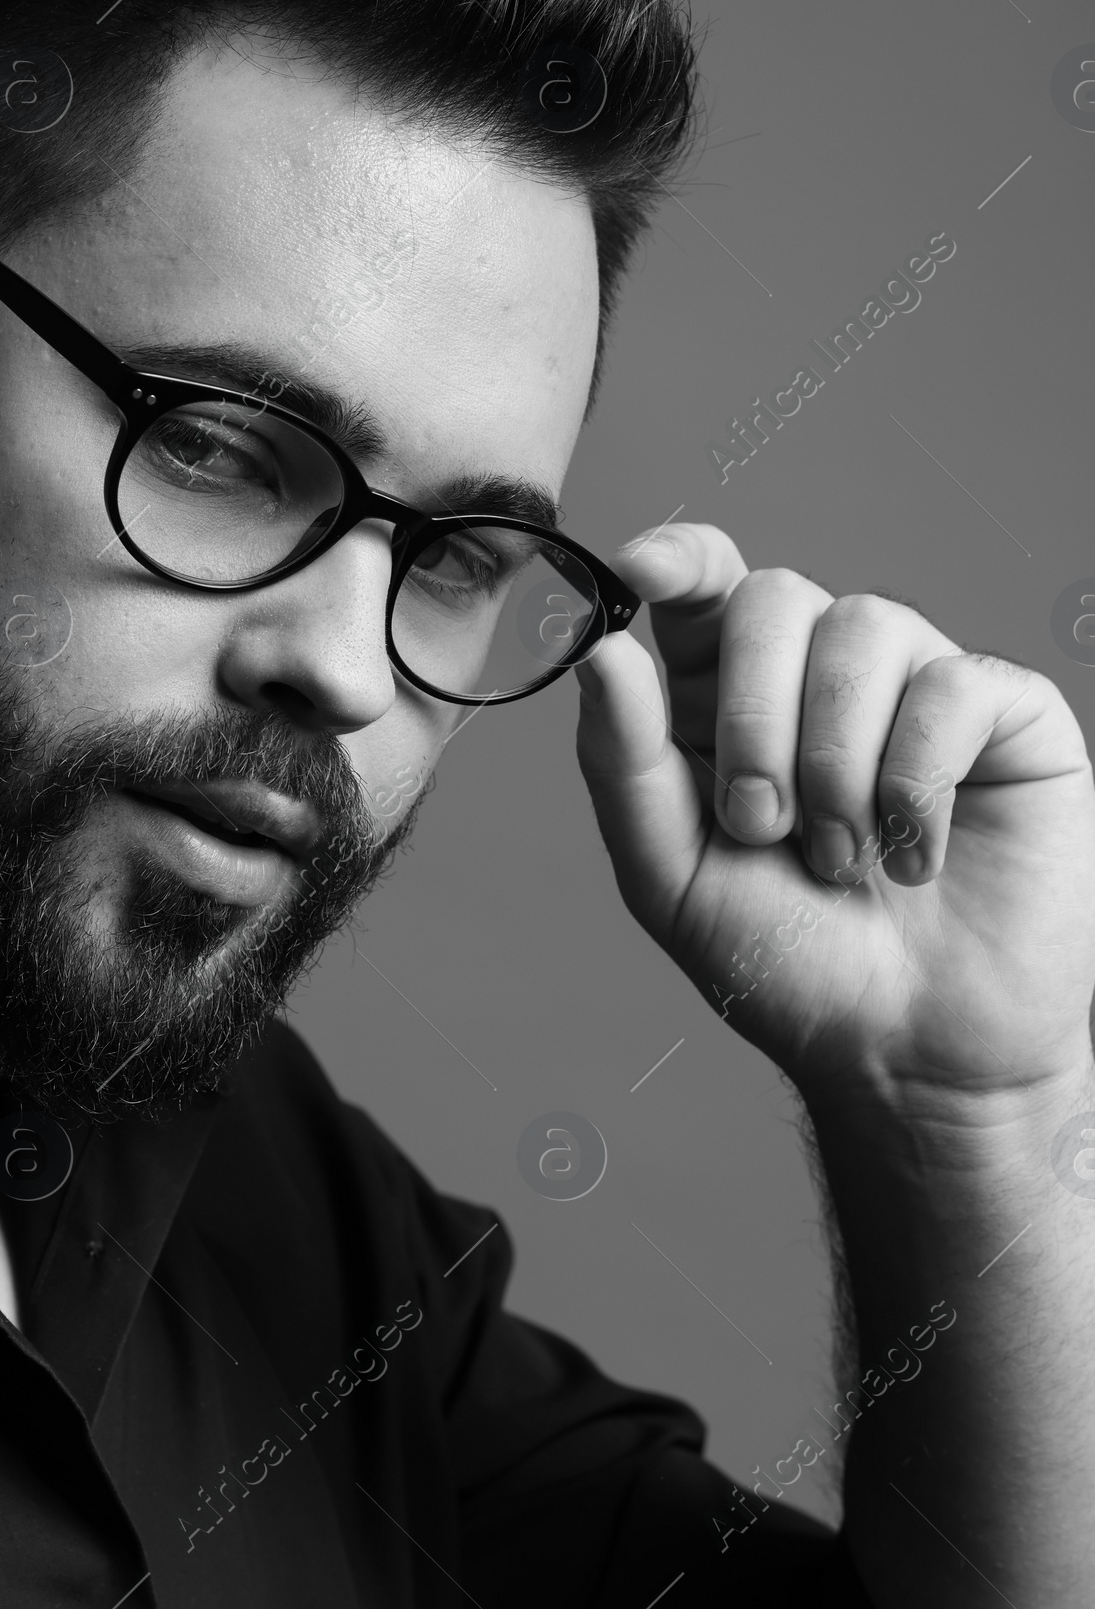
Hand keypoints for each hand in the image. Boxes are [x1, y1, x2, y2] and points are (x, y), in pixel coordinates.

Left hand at [574, 524, 1094, 1107]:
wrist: (909, 1050)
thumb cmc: (790, 967)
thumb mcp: (671, 878)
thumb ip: (625, 764)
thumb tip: (603, 649)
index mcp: (727, 701)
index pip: (703, 582)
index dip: (677, 558)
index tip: (641, 574)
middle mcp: (820, 677)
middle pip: (772, 597)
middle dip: (753, 718)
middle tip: (762, 827)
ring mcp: (917, 686)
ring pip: (863, 626)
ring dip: (834, 762)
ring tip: (844, 861)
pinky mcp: (1006, 714)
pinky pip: (952, 682)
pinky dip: (916, 780)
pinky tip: (917, 856)